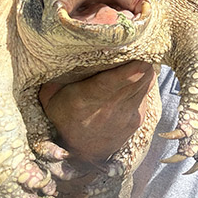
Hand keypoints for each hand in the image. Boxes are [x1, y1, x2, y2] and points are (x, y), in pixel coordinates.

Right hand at [39, 61, 156, 164]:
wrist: (78, 155)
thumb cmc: (63, 117)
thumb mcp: (50, 97)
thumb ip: (57, 76)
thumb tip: (63, 52)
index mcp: (84, 99)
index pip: (111, 83)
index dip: (128, 70)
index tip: (140, 57)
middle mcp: (109, 108)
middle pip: (137, 78)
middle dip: (142, 59)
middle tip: (141, 43)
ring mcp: (126, 116)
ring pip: (145, 84)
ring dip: (146, 69)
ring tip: (140, 54)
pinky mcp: (136, 121)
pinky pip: (146, 94)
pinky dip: (144, 82)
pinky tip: (138, 74)